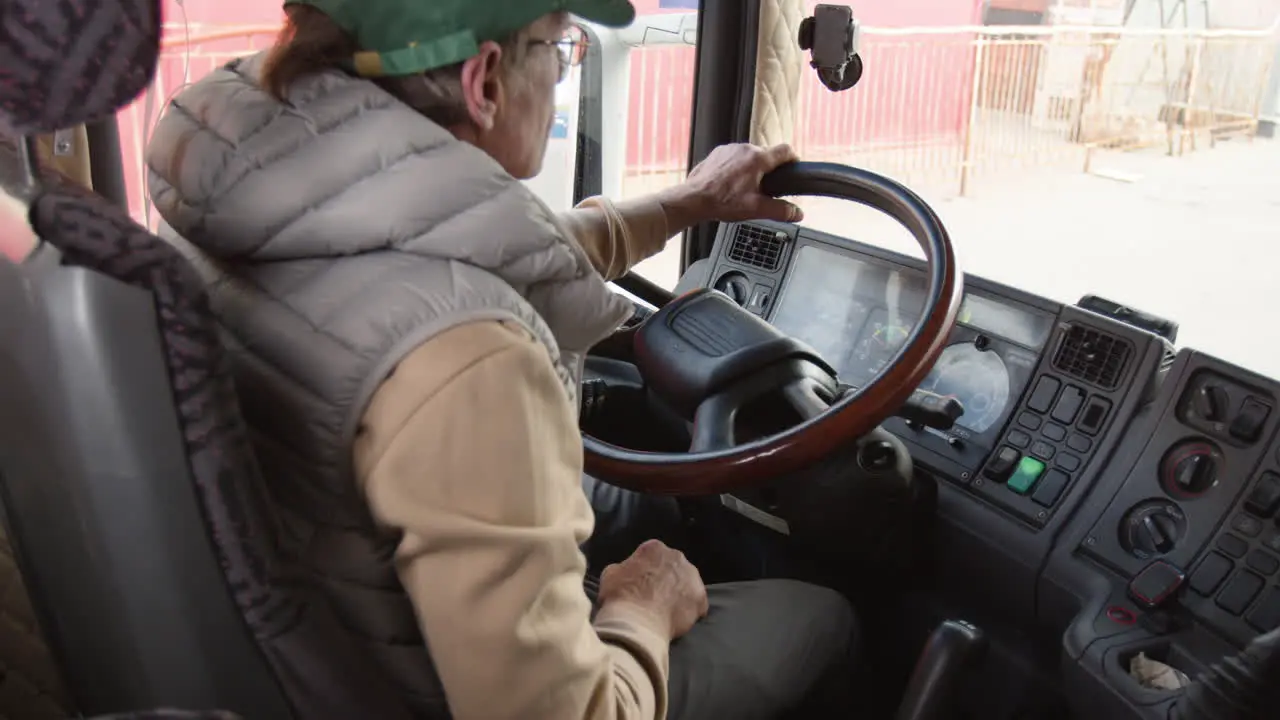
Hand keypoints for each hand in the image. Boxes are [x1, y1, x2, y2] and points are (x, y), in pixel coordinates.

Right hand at [597, 539, 708, 639]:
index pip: (653, 555)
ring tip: (667, 609)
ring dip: (679, 592)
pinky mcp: (701, 598)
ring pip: (687, 583)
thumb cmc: (620, 595)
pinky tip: (678, 619)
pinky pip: (697, 603)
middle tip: (654, 595)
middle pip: (673, 566)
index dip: (646, 570)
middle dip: (666, 578)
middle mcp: (677, 557)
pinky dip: (690, 610)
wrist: (638, 620)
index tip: (640, 582)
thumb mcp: (611, 574)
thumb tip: (627, 572)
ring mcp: (692, 577)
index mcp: (655, 548)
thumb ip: (624, 568)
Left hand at [659, 143, 804, 228]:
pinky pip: (733, 157)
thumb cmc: (722, 202)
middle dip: (768, 169)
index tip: (793, 167)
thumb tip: (797, 213)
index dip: (792, 159)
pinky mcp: (717, 153)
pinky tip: (731, 183)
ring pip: (749, 155)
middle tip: (765, 187)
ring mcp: (729, 149)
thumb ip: (780, 210)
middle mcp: (744, 148)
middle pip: (766, 154)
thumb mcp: (756, 209)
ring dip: (751, 167)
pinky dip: (736, 167)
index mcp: (758, 159)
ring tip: (746, 187)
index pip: (785, 150)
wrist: (693, 199)